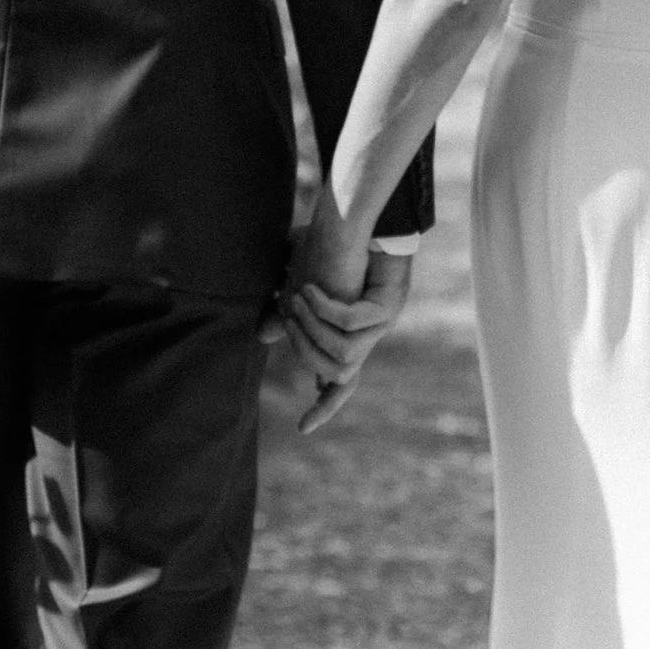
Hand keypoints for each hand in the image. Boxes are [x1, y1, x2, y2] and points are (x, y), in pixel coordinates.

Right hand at [281, 228, 412, 433]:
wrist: (359, 219)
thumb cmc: (331, 249)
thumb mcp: (301, 287)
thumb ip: (286, 314)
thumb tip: (264, 336)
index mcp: (354, 337)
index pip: (342, 383)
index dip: (326, 406)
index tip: (303, 428)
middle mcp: (371, 336)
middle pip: (343, 377)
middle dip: (309, 357)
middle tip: (288, 319)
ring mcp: (381, 323)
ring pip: (344, 355)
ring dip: (314, 330)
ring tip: (298, 297)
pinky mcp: (385, 305)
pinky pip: (350, 322)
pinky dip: (327, 309)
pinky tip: (312, 288)